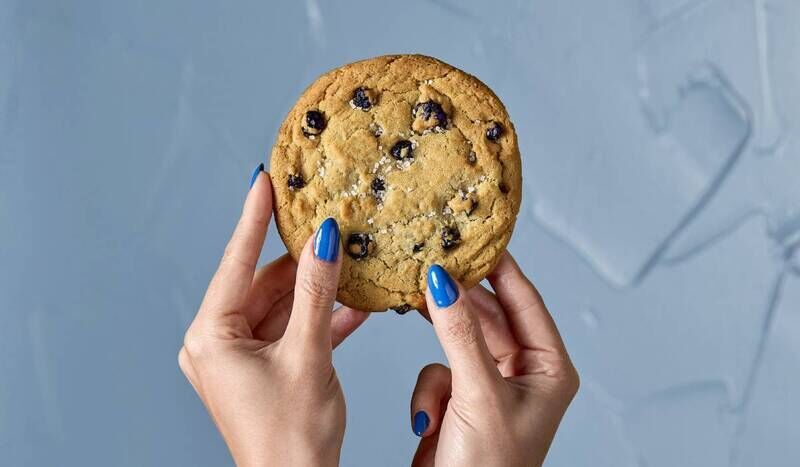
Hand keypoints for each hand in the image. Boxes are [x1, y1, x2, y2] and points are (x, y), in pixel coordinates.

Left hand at [178, 166, 368, 466]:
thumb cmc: (292, 436)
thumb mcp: (309, 353)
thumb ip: (316, 291)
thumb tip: (325, 239)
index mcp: (211, 336)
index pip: (236, 262)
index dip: (254, 217)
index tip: (265, 179)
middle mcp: (216, 342)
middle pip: (263, 284)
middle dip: (302, 261)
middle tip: (331, 225)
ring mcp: (238, 356)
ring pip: (281, 305)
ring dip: (317, 291)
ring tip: (350, 261)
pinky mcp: (261, 367)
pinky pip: (290, 329)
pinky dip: (318, 319)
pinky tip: (353, 303)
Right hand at [410, 254, 578, 466]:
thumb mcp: (478, 395)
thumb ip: (460, 334)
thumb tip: (444, 282)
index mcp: (550, 370)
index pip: (527, 302)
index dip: (503, 267)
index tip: (477, 236)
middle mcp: (525, 373)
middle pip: (491, 315)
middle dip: (462, 297)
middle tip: (435, 262)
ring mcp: (492, 384)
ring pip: (460, 338)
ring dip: (441, 341)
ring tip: (416, 303)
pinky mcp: (462, 396)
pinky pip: (439, 368)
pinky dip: (429, 388)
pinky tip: (430, 417)